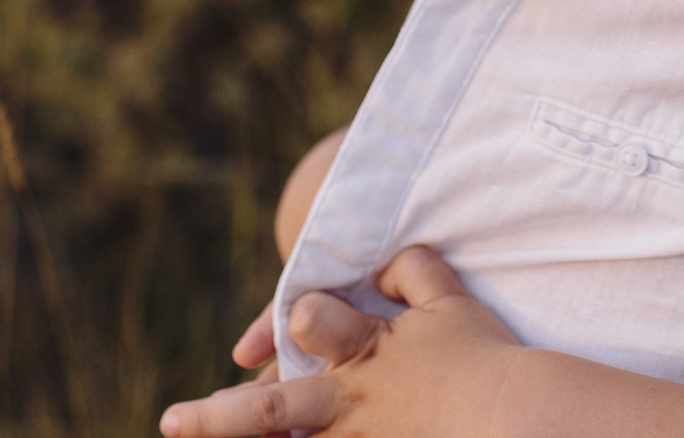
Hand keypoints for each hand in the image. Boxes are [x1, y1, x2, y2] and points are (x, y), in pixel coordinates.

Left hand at [160, 246, 523, 437]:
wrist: (512, 415)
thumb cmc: (481, 354)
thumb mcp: (448, 299)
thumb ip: (411, 271)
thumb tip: (382, 262)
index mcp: (364, 354)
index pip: (307, 327)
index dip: (287, 326)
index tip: (261, 338)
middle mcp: (349, 405)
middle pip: (270, 412)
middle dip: (217, 416)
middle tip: (171, 421)